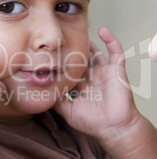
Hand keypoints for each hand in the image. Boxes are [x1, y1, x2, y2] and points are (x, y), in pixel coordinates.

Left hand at [54, 27, 139, 143]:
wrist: (114, 128)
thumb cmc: (93, 122)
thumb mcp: (68, 111)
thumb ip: (56, 100)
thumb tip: (41, 91)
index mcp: (81, 86)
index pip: (69, 70)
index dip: (60, 62)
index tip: (48, 54)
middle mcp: (92, 77)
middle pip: (80, 59)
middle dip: (71, 50)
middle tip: (60, 38)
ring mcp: (104, 72)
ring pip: (95, 52)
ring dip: (87, 42)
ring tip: (77, 30)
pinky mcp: (116, 69)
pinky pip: (115, 51)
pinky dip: (111, 39)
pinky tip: (102, 30)